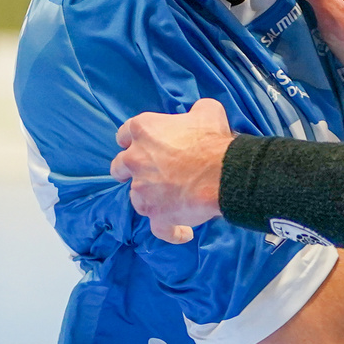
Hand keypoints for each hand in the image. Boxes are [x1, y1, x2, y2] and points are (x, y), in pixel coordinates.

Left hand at [111, 98, 234, 244]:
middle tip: (150, 171)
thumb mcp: (208, 111)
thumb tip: (196, 114)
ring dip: (151, 198)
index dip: (133, 140)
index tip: (142, 144)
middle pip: (119, 167)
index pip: (124, 134)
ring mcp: (141, 190)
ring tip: (171, 200)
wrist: (223, 172)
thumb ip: (194, 112)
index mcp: (143, 131)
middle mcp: (135, 160)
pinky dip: (172, 231)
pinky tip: (183, 233)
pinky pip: (160, 228)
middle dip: (130, 169)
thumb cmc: (213, 139)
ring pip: (136, 197)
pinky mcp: (155, 214)